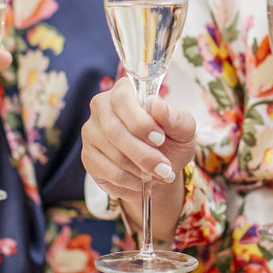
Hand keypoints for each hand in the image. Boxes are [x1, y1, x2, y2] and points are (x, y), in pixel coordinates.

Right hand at [81, 77, 195, 232]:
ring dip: (140, 170)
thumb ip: (175, 117)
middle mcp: (101, 106)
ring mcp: (91, 132)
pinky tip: (144, 182)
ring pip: (113, 155)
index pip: (123, 101)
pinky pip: (108, 173)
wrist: (161, 165)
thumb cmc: (172, 139)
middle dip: (143, 154)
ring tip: (160, 175)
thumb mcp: (183, 128)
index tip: (160, 140)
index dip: (140, 123)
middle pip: (115, 132)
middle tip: (165, 168)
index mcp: (124, 90)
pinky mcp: (88, 157)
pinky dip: (130, 182)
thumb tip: (158, 105)